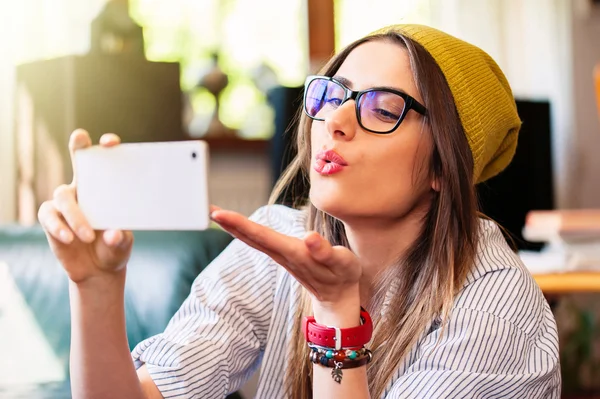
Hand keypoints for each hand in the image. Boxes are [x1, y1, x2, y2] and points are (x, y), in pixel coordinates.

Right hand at [37, 129, 133, 283]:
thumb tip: (113, 234)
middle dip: (78, 145)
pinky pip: (49, 216)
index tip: (110, 143)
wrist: (98, 269)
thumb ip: (120, 239)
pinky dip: (58, 227)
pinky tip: (68, 238)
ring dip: (75, 215)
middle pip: (77, 159)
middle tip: (81, 138)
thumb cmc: (114, 247)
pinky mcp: (50, 218)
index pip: (105, 163)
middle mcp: (83, 189)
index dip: (106, 147)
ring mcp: (65, 202)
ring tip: (87, 236)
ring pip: (63, 195)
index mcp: (105, 189)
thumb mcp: (123, 244)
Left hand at [210, 208, 361, 322]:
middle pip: (250, 236)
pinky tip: (238, 225)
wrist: (339, 296)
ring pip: (252, 239)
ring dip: (234, 226)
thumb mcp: (341, 263)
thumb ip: (324, 252)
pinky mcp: (284, 254)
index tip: (218, 214)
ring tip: (216, 213)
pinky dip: (245, 230)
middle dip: (229, 222)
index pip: (261, 235)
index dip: (239, 224)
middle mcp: (282, 253)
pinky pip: (259, 240)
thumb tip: (308, 237)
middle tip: (206, 209)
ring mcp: (281, 255)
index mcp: (293, 252)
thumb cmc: (342, 275)